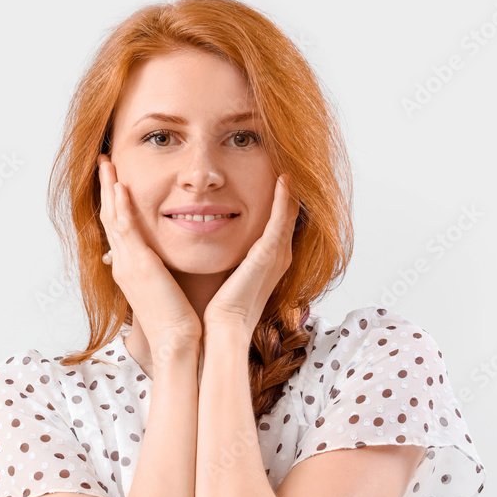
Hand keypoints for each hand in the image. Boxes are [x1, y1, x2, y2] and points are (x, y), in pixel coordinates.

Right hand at [96, 153, 202, 360]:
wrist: (177, 341)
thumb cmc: (180, 318)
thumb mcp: (169, 286)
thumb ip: (167, 268)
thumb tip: (176, 256)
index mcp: (130, 268)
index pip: (118, 227)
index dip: (114, 202)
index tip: (115, 179)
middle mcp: (123, 263)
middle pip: (109, 217)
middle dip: (106, 187)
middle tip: (104, 162)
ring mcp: (128, 264)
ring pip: (112, 217)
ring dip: (109, 188)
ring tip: (107, 163)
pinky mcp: (139, 266)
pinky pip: (125, 230)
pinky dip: (121, 207)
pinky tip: (121, 187)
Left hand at [203, 174, 299, 340]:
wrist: (222, 329)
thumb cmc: (218, 307)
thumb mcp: (226, 275)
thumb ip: (227, 258)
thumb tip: (208, 241)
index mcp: (267, 261)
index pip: (277, 223)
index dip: (277, 201)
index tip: (272, 179)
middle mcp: (278, 256)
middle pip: (287, 215)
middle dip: (287, 192)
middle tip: (285, 166)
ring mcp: (276, 255)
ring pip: (288, 213)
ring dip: (288, 190)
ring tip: (287, 166)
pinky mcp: (270, 254)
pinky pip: (281, 219)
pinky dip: (284, 199)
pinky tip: (283, 180)